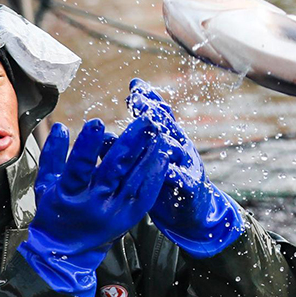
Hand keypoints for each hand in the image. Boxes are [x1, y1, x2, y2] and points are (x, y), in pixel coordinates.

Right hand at [19, 116, 170, 296]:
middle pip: (113, 171)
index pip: (78, 167)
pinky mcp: (127, 219)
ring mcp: (113, 212)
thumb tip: (61, 128)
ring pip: (133, 181)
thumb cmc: (54, 215)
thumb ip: (52, 155)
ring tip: (159, 135)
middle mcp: (93, 204)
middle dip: (130, 144)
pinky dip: (154, 177)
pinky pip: (144, 197)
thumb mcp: (45, 184)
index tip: (97, 123)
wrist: (65, 254)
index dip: (87, 146)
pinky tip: (162, 160)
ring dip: (148, 156)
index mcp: (68, 195)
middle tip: (143, 122)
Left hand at [128, 79, 242, 257]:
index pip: (160, 114)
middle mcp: (180, 147)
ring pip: (176, 148)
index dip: (149, 98)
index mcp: (169, 139)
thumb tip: (103, 135)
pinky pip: (183, 180)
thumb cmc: (163, 185)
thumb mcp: (147, 165)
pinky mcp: (190, 188)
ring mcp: (187, 166)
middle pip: (168, 124)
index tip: (135, 86)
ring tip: (151, 128)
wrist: (193, 211)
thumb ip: (129, 149)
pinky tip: (163, 170)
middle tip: (137, 99)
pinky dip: (173, 174)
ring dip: (162, 137)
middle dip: (153, 110)